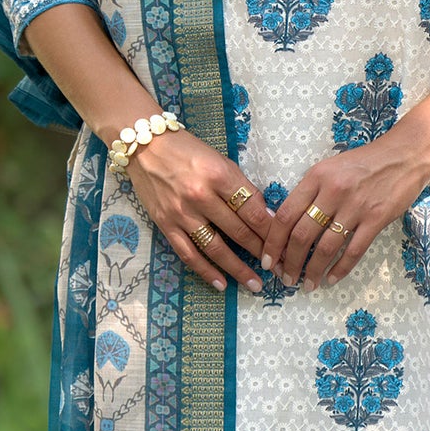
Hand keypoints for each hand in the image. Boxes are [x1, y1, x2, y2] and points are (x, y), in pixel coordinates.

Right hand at [123, 129, 269, 291]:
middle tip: (278, 270)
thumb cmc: (187, 150)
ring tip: (255, 284)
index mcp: (219, 175)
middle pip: (239, 231)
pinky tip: (221, 284)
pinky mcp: (165, 224)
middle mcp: (201, 196)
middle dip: (262, 253)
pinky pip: (188, 254)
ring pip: (216, 248)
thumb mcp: (220, 160)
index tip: (285, 246)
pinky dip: (206, 271)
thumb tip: (267, 216)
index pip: (253, 210)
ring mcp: (182, 213)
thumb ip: (242, 187)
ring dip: (238, 269)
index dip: (272, 232)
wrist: (144, 146)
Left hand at [267, 131, 429, 289]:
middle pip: (302, 235)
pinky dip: (340, 268)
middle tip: (286, 278)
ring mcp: (356, 206)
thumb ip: (310, 192)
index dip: (272, 243)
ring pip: (326, 247)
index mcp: (316, 176)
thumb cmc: (365, 162)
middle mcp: (333, 191)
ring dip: (313, 270)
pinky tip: (331, 278)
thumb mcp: (330, 168)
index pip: (285, 215)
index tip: (268, 261)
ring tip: (307, 284)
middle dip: (290, 263)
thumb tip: (287, 224)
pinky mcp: (377, 218)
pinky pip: (354, 250)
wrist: (406, 154)